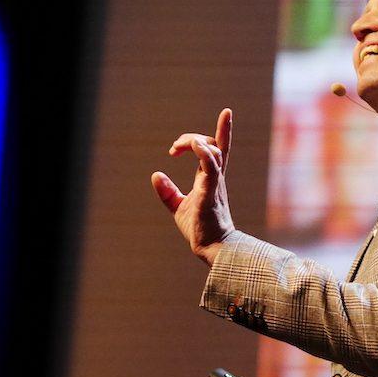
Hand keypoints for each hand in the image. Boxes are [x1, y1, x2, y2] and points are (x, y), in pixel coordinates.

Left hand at [151, 108, 234, 265]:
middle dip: (192, 138)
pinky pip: (212, 169)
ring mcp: (215, 184)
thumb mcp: (179, 206)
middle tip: (173, 148)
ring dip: (197, 142)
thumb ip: (168, 191)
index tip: (202, 129)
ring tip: (178, 146)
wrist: (212, 247)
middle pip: (212, 145)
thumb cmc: (200, 228)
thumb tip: (156, 174)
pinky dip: (204, 154)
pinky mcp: (211, 193)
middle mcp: (215, 177)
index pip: (216, 149)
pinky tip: (196, 146)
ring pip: (213, 152)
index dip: (221, 130)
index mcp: (209, 178)